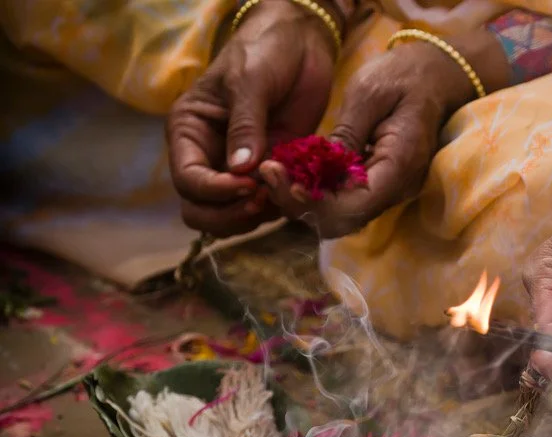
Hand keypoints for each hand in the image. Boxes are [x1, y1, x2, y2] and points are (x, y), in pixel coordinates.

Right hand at [167, 0, 336, 236]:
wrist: (301, 42)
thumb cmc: (265, 50)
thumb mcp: (250, 80)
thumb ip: (245, 125)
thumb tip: (240, 170)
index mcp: (189, 132)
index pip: (188, 180)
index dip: (215, 192)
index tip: (249, 184)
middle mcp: (209, 155)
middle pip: (201, 210)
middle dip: (229, 214)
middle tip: (262, 199)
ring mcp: (239, 168)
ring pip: (232, 215)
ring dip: (255, 216)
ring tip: (282, 193)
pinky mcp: (270, 171)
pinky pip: (267, 205)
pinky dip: (279, 207)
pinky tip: (296, 190)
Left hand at [261, 29, 509, 238]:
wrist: (433, 77)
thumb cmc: (404, 76)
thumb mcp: (369, 93)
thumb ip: (346, 132)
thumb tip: (319, 168)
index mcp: (400, 166)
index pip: (353, 205)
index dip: (314, 201)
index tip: (280, 176)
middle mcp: (396, 188)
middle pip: (342, 220)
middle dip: (300, 204)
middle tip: (267, 173)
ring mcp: (387, 190)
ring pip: (339, 216)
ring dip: (303, 201)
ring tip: (272, 172)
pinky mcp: (375, 185)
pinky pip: (342, 201)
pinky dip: (314, 192)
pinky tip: (291, 172)